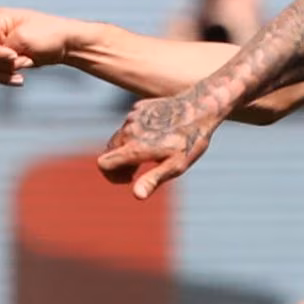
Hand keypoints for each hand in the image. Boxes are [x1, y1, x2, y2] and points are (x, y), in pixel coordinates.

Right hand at [0, 8, 83, 95]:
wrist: (68, 43)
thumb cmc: (49, 35)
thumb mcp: (24, 39)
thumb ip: (4, 51)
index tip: (15, 57)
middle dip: (5, 66)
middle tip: (27, 63)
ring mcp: (0, 47)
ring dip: (5, 75)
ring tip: (22, 79)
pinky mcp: (6, 61)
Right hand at [96, 94, 217, 198]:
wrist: (199, 108)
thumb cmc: (190, 142)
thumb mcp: (175, 166)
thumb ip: (152, 180)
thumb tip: (137, 195)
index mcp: (134, 148)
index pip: (104, 163)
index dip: (111, 175)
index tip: (128, 178)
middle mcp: (128, 131)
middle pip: (110, 151)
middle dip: (120, 163)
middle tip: (138, 171)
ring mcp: (133, 117)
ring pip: (120, 137)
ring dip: (128, 147)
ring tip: (150, 153)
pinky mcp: (139, 107)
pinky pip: (130, 124)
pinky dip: (136, 133)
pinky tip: (156, 135)